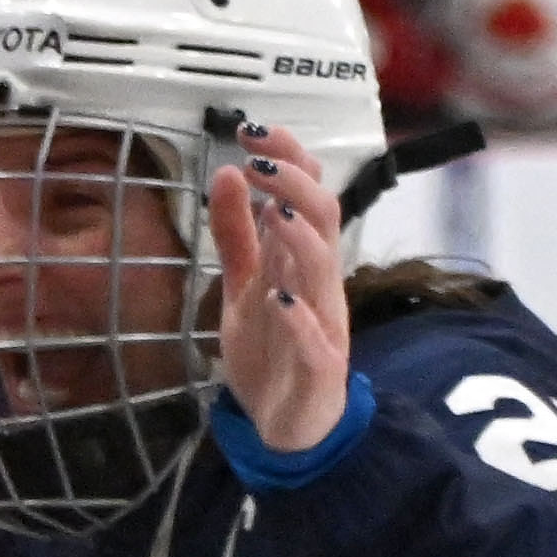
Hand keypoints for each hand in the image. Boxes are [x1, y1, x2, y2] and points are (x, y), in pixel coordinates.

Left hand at [205, 126, 352, 461]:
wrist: (289, 426)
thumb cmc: (272, 349)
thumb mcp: (242, 285)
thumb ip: (236, 233)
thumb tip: (231, 172)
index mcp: (301, 262)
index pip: (306, 196)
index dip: (287, 161)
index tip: (251, 129)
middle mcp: (317, 286)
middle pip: (323, 221)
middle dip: (295, 185)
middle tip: (260, 160)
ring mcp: (323, 326)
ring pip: (324, 272)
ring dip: (300, 240)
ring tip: (276, 211)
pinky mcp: (319, 370)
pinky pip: (316, 342)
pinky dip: (297, 319)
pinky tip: (276, 299)